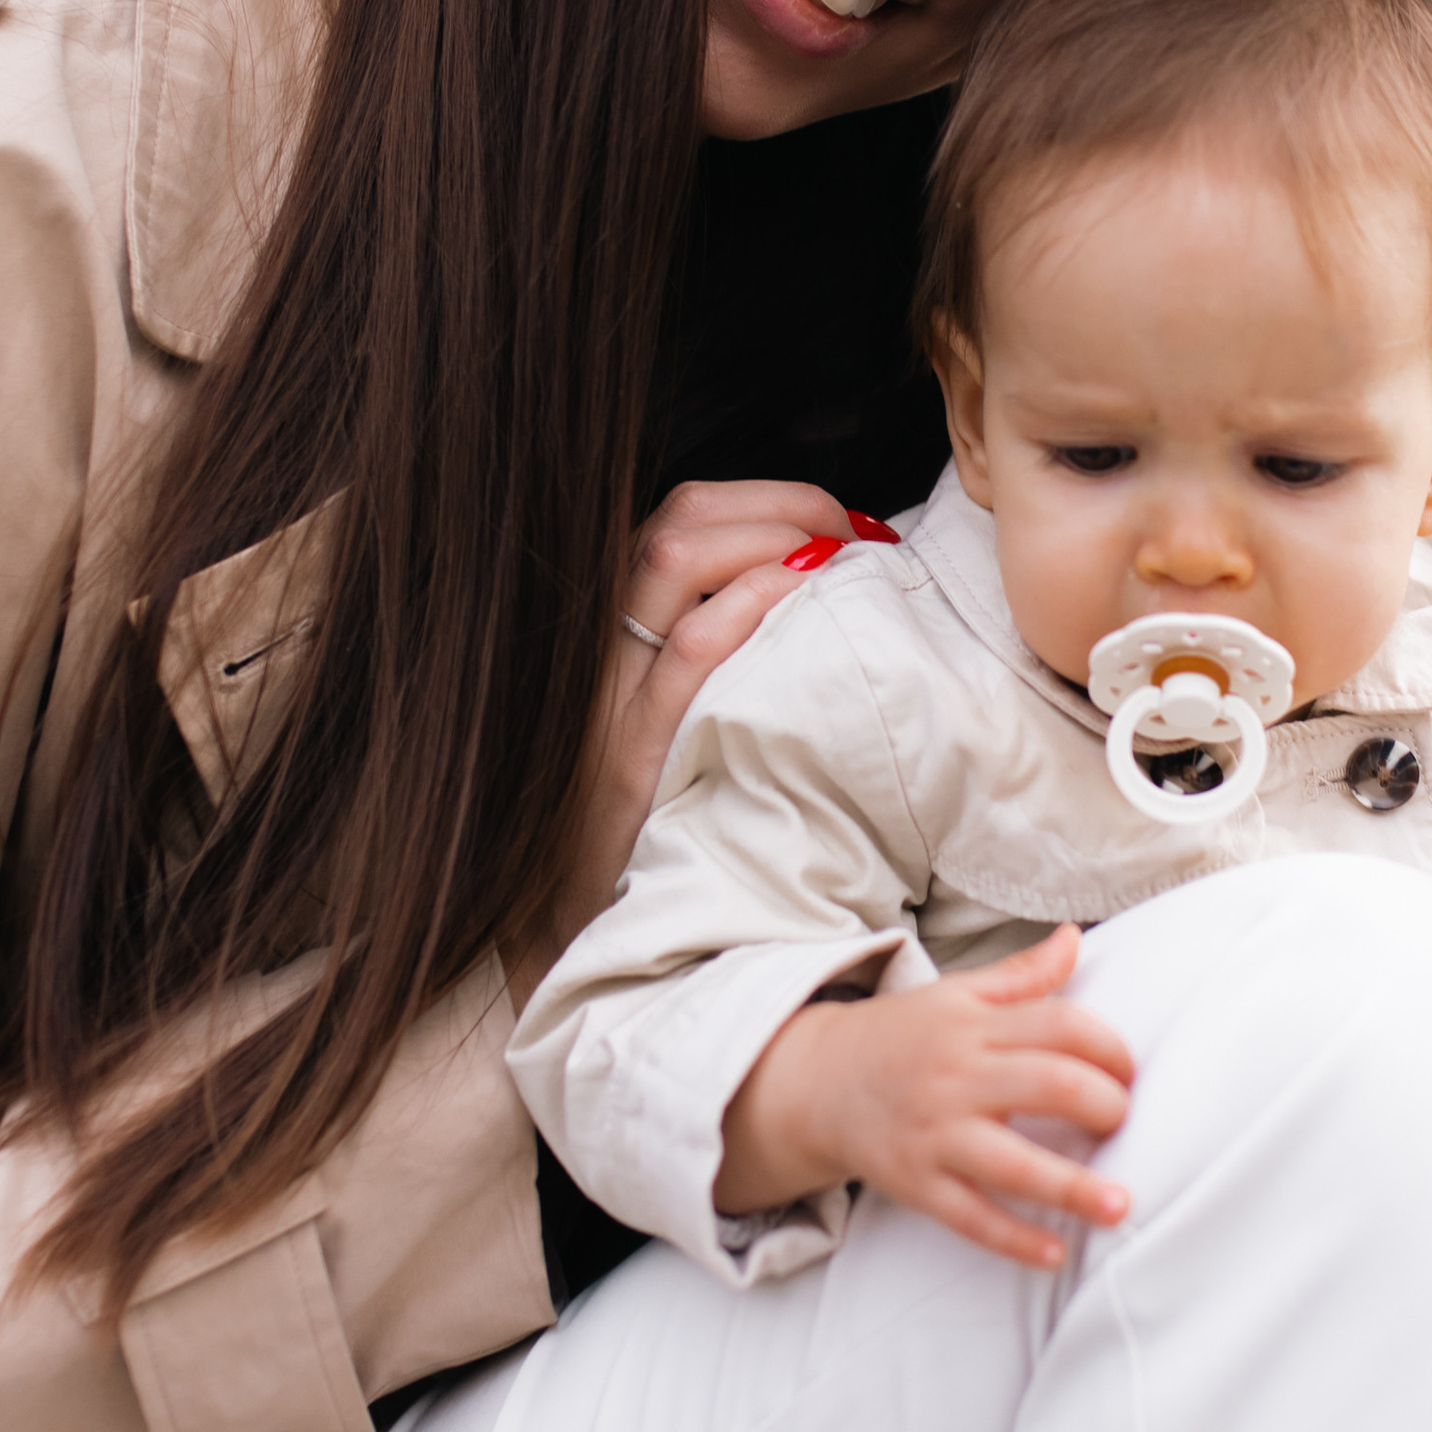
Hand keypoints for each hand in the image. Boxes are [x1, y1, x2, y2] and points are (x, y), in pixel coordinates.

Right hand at [513, 481, 883, 993]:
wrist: (576, 928)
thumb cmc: (644, 821)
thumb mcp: (663, 723)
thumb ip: (711, 653)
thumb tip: (815, 589)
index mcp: (610, 631)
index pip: (680, 516)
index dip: (765, 502)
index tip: (837, 525)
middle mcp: (598, 646)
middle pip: (679, 518)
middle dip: (780, 505)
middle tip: (855, 536)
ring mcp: (607, 695)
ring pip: (673, 553)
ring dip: (772, 538)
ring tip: (841, 564)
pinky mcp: (628, 755)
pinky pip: (688, 648)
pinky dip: (746, 605)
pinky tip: (799, 600)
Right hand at [717, 923, 1135, 1272]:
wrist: (816, 1082)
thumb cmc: (902, 1036)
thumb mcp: (957, 995)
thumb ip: (1021, 975)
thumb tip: (1074, 937)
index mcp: (974, 1026)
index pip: (1059, 1025)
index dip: (1110, 1048)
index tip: (1131, 1072)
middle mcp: (957, 1078)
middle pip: (1049, 1086)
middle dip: (1104, 1107)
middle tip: (1125, 1123)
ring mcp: (936, 1135)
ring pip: (1013, 1165)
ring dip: (1073, 1189)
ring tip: (1120, 1207)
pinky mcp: (916, 1183)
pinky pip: (971, 1218)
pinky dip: (1014, 1240)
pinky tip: (1056, 1254)